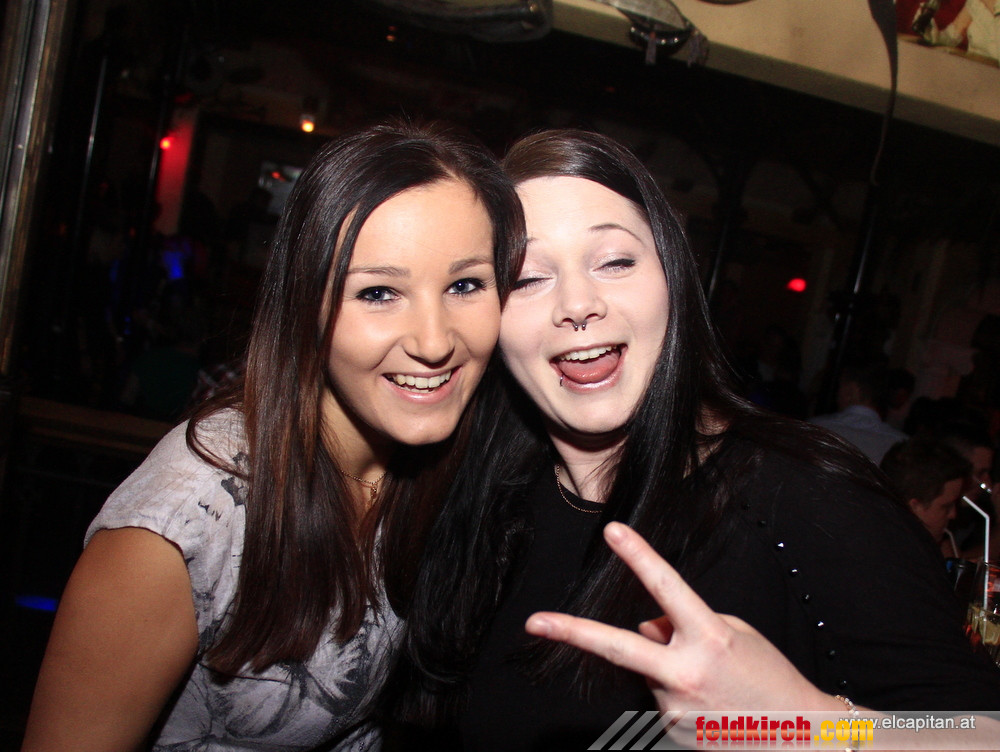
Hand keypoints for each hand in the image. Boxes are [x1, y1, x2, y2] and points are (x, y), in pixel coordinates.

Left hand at [525, 522, 829, 714]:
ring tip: (712, 683)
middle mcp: (686, 674)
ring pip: (649, 668)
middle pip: (617, 647)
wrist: (799, 738)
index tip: (613, 531)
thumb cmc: (768, 677)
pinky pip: (659, 693)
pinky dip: (675, 689)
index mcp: (709, 640)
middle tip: (534, 622)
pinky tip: (708, 702)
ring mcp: (675, 708)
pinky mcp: (671, 731)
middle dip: (571, 632)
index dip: (640, 556)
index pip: (667, 588)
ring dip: (667, 666)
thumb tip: (642, 629)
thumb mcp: (732, 634)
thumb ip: (680, 625)